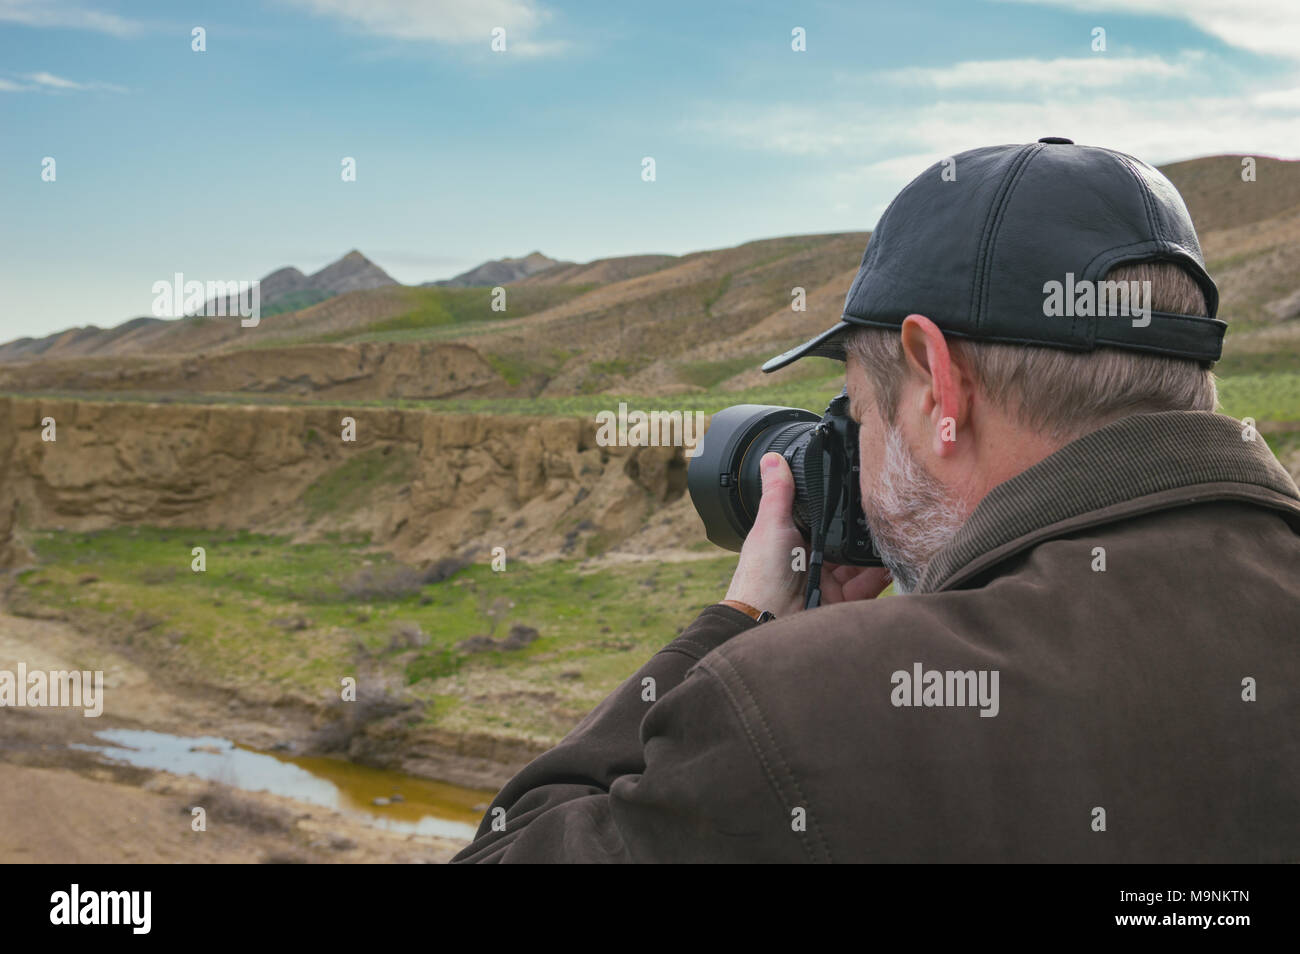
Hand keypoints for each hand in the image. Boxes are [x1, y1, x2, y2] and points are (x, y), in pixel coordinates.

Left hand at [724, 452, 892, 615]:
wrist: (765, 621)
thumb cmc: (761, 576)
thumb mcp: (770, 526)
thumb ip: (778, 493)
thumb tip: (771, 459)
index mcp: (793, 538)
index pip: (821, 518)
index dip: (837, 507)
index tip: (858, 489)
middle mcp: (811, 558)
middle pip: (844, 540)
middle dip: (862, 529)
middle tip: (884, 511)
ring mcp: (828, 580)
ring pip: (859, 561)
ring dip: (874, 550)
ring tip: (893, 533)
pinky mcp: (841, 602)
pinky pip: (867, 584)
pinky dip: (880, 574)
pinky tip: (891, 561)